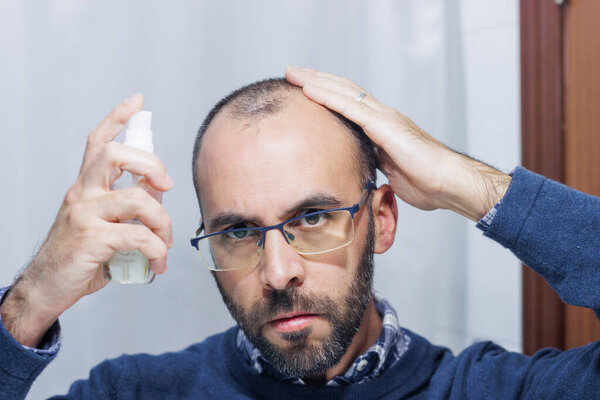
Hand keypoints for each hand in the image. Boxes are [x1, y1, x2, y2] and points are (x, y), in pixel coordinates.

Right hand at [0, 94, 172, 346]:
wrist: (47, 288)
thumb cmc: (79, 258)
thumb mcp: (100, 226)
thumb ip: (125, 209)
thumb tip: (158, 201)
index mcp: (85, 187)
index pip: (97, 141)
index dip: (117, 117)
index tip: (137, 101)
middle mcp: (82, 194)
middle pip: (117, 155)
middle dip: (152, 165)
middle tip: (166, 187)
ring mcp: (84, 214)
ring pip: (137, 199)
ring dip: (163, 222)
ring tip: (165, 244)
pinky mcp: (91, 238)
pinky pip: (138, 235)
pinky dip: (157, 250)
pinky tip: (157, 263)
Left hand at [285, 66, 510, 220]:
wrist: (449, 182)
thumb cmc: (427, 181)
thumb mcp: (391, 171)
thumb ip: (376, 163)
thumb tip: (363, 169)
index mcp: (382, 126)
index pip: (348, 103)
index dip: (326, 93)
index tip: (304, 88)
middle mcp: (381, 116)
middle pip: (343, 91)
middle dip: (316, 80)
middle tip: (292, 72)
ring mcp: (383, 118)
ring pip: (343, 92)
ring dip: (316, 81)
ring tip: (294, 73)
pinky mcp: (384, 126)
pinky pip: (350, 108)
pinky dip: (327, 97)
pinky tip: (309, 90)